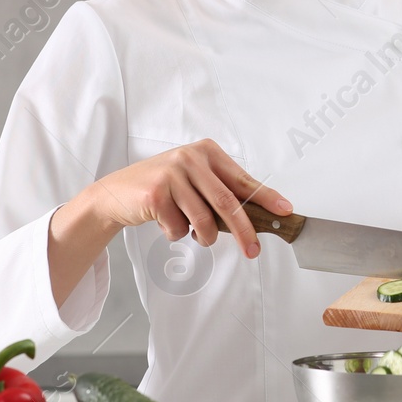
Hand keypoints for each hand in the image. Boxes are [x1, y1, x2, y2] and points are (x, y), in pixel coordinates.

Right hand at [93, 138, 290, 258]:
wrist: (117, 192)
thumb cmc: (163, 188)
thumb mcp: (195, 181)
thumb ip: (221, 192)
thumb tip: (257, 215)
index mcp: (206, 152)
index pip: (243, 179)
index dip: (266, 197)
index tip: (285, 210)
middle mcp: (191, 158)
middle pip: (227, 202)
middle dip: (244, 231)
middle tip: (253, 249)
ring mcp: (172, 174)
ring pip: (204, 220)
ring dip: (204, 237)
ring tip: (197, 234)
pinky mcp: (156, 193)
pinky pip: (179, 229)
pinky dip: (176, 234)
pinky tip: (165, 222)